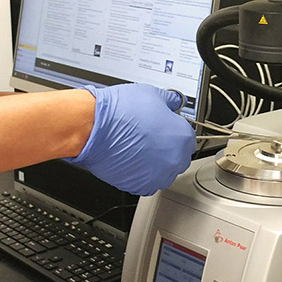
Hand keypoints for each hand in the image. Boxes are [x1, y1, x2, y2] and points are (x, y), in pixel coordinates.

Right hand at [66, 84, 195, 195]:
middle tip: (150, 136)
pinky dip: (140, 172)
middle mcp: (173, 161)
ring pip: (162, 171)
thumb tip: (174, 102)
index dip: (174, 130)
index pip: (188, 137)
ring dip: (155, 162)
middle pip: (177, 156)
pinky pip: (145, 180)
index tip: (165, 127)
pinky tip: (130, 157)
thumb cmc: (120, 112)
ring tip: (138, 147)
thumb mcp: (152, 94)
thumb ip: (169, 101)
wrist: (93, 128)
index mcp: (182, 138)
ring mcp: (156, 176)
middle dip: (167, 147)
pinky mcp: (137, 186)